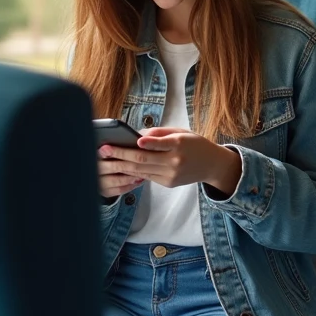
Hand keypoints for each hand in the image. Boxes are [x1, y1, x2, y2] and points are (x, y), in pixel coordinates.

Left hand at [98, 126, 241, 193]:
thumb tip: (136, 136)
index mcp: (179, 144)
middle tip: (104, 149)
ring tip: (106, 159)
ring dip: (121, 165)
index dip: (145, 143)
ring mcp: (171, 175)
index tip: (132, 140)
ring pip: (141, 170)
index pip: (159, 144)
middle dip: (121, 154)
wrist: (212, 165)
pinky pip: (147, 177)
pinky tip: (121, 166)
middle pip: (143, 159)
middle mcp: (175, 161)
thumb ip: (159, 133)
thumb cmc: (194, 144)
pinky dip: (132, 171)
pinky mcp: (168, 183)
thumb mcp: (181, 132)